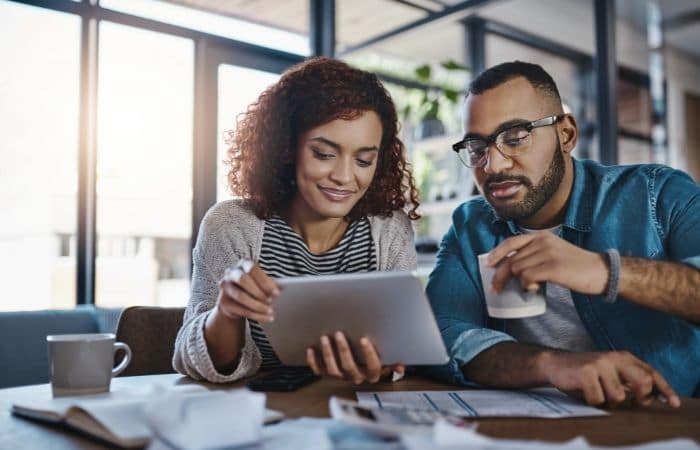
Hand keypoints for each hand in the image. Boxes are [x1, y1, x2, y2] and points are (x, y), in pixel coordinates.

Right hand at [216, 259, 279, 323]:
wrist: (236, 300)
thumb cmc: (253, 286)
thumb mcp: (262, 282)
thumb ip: (270, 283)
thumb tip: (283, 287)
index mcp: (243, 264)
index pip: (253, 269)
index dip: (265, 281)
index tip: (276, 293)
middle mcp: (231, 273)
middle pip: (243, 280)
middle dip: (258, 292)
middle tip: (271, 301)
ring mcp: (225, 287)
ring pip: (240, 296)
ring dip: (257, 305)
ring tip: (270, 311)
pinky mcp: (223, 302)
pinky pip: (240, 309)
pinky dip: (255, 315)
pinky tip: (266, 318)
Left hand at [306, 331, 404, 383]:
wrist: (361, 364)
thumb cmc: (374, 358)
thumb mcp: (387, 359)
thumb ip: (394, 361)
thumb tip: (401, 366)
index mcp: (372, 373)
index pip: (373, 367)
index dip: (369, 355)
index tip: (364, 339)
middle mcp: (356, 376)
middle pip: (349, 368)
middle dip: (343, 351)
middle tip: (339, 334)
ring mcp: (341, 376)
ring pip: (333, 370)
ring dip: (328, 354)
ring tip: (325, 338)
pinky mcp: (328, 373)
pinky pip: (319, 371)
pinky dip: (313, 361)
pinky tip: (311, 348)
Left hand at [487, 232, 608, 294]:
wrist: (601, 271)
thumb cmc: (577, 266)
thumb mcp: (554, 252)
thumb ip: (535, 254)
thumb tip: (514, 268)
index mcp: (541, 236)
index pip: (511, 242)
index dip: (497, 254)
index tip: (488, 264)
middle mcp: (542, 241)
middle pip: (512, 259)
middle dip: (501, 275)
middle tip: (496, 288)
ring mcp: (547, 253)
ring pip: (517, 269)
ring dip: (518, 282)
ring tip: (529, 288)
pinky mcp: (552, 267)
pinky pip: (527, 277)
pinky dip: (527, 286)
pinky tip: (535, 289)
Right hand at [541, 350, 680, 407]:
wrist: (554, 363)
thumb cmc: (584, 372)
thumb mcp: (610, 372)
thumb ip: (629, 380)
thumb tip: (653, 396)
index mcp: (623, 357)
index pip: (650, 372)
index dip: (664, 388)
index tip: (673, 402)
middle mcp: (614, 358)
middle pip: (643, 382)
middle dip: (640, 398)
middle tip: (631, 403)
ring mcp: (600, 364)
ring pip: (619, 397)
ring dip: (609, 403)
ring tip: (599, 395)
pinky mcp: (586, 373)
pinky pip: (599, 400)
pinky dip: (593, 402)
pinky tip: (585, 393)